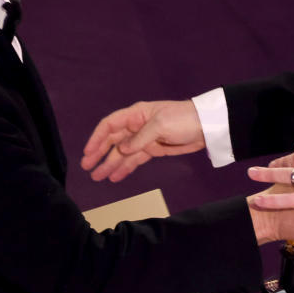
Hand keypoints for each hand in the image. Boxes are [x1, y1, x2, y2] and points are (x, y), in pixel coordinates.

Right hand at [81, 100, 204, 181]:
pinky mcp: (153, 150)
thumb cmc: (183, 119)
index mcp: (136, 115)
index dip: (97, 138)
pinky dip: (125, 168)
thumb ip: (140, 138)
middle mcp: (136, 126)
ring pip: (122, 153)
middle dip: (99, 154)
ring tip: (98, 177)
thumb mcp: (161, 125)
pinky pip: (135, 160)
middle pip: (113, 140)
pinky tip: (115, 177)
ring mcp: (144, 139)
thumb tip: (122, 150)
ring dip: (110, 164)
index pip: (110, 125)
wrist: (206, 127)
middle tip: (87, 167)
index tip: (88, 152)